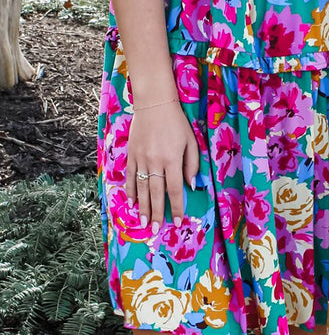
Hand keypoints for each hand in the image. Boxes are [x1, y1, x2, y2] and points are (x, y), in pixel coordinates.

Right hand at [125, 99, 199, 233]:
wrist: (154, 104)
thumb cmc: (176, 122)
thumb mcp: (191, 141)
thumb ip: (192, 164)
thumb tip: (191, 186)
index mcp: (172, 159)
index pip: (175, 189)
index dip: (176, 207)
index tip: (177, 222)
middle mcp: (155, 162)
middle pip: (156, 193)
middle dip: (156, 213)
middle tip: (155, 229)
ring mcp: (141, 159)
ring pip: (142, 188)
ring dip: (142, 207)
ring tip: (143, 223)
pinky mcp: (131, 154)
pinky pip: (130, 177)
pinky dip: (131, 191)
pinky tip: (131, 202)